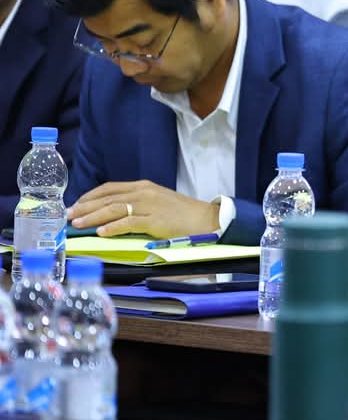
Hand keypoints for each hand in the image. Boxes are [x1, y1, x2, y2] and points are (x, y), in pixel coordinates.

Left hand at [68, 180, 219, 238]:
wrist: (207, 219)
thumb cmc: (183, 214)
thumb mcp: (158, 202)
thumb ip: (137, 204)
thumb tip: (113, 214)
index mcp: (144, 186)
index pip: (109, 188)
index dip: (90, 196)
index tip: (75, 205)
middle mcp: (144, 192)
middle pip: (107, 198)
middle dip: (85, 207)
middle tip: (68, 216)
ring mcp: (150, 205)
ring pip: (114, 209)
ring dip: (93, 217)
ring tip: (77, 224)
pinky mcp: (156, 220)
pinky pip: (129, 222)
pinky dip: (113, 227)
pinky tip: (101, 233)